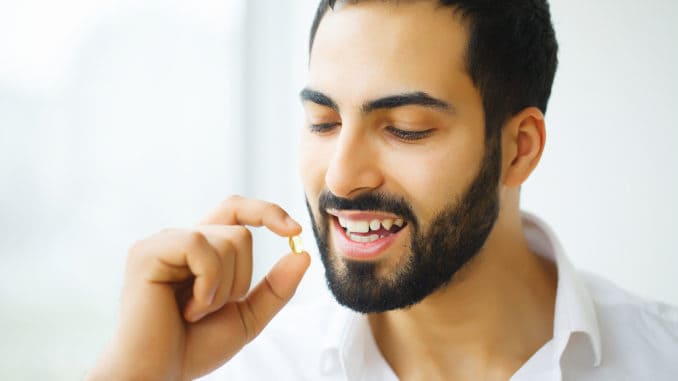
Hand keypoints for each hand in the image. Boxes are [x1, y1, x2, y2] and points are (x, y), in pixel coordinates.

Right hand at [87, 196, 310, 380]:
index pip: (236, 211)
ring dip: (223, 288)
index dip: (267, 212)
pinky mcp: (147, 252)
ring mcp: (162, 243)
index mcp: (201, 251)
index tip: (295, 232)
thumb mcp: (248, 316)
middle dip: (241, 279)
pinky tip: (186, 309)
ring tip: (194, 313)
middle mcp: (180, 240)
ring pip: (228, 241)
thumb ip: (276, 287)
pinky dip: (207, 284)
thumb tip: (303, 254)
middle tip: (210, 309)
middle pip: (240, 233)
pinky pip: (200, 247)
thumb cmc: (194, 347)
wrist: (159, 374)